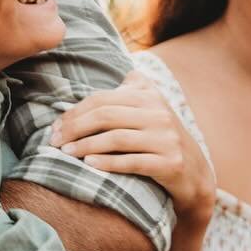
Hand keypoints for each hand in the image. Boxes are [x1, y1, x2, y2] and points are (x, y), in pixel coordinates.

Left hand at [50, 73, 215, 221]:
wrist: (196, 175)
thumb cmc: (163, 141)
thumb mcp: (154, 110)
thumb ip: (138, 90)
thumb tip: (122, 75)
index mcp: (150, 97)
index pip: (103, 99)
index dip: (75, 112)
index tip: (55, 127)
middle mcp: (160, 114)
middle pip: (106, 116)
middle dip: (75, 128)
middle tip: (54, 142)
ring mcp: (166, 139)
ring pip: (116, 138)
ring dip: (86, 146)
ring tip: (66, 153)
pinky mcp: (170, 163)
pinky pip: (132, 162)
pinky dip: (108, 163)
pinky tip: (89, 165)